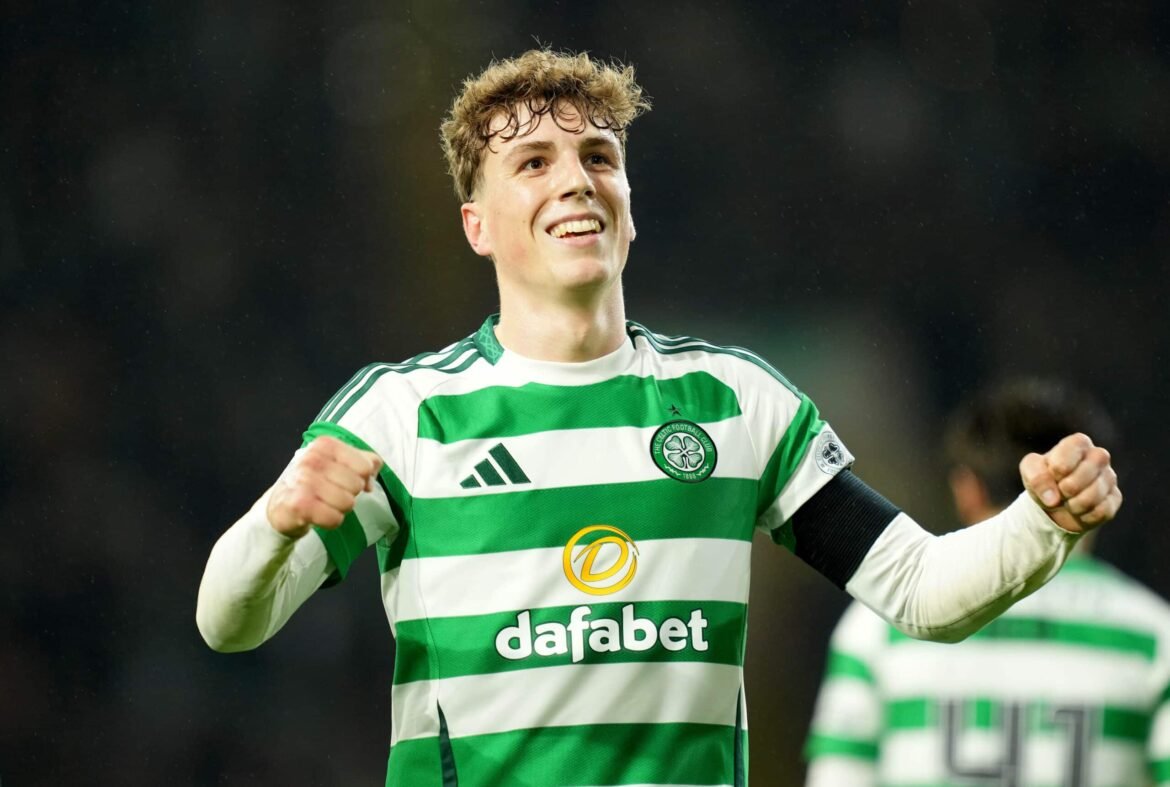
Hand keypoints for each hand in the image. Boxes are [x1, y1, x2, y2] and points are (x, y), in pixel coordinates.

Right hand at [266, 436, 382, 538]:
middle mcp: (312, 459)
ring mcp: (303, 481)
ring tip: (324, 503)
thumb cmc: (315, 482)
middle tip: (331, 494)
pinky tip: (318, 514)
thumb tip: (374, 472)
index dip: (361, 478)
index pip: (365, 466)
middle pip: (357, 486)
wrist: (281, 504)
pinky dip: (331, 521)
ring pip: (347, 503)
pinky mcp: (298, 505)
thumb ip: (364, 462)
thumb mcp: (339, 464)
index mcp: (325, 445)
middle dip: (349, 494)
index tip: (345, 479)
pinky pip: (334, 519)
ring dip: (340, 509)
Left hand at [1020, 433, 1120, 533]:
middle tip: (1060, 491)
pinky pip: (1102, 511)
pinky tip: (1079, 510)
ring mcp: (1110, 477)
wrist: (1055, 503)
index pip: (1070, 453)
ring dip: (1074, 505)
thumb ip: (1036, 477)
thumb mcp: (1030, 471)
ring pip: (1094, 495)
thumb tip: (1052, 499)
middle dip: (1066, 489)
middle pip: (1085, 474)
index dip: (1057, 469)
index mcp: (1078, 443)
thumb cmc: (1044, 478)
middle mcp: (1099, 456)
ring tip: (1068, 501)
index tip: (1052, 474)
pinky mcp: (1115, 498)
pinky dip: (1084, 516)